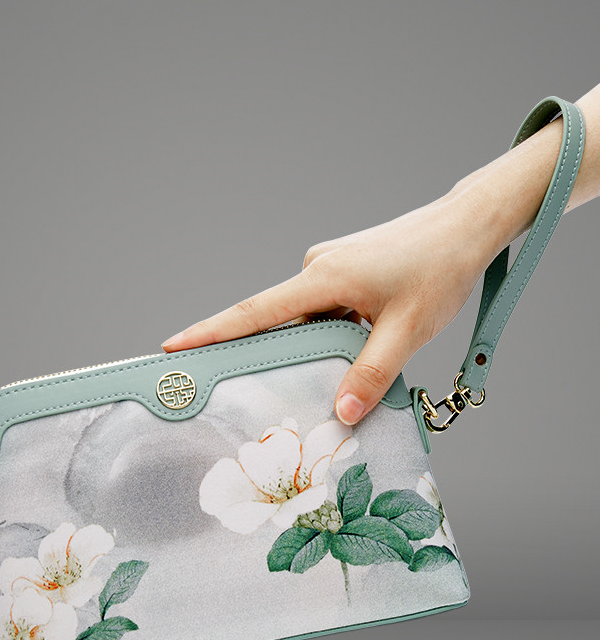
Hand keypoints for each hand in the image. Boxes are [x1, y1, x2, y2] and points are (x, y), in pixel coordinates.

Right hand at [162, 191, 499, 425]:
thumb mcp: (410, 329)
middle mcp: (318, 268)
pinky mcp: (346, 271)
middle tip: (239, 387)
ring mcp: (331, 268)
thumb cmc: (441, 268)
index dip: (210, 332)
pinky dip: (330, 334)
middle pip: (277, 322)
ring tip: (332, 376)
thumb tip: (344, 412)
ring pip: (307, 320)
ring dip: (313, 348)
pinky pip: (325, 311)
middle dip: (263, 354)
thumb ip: (374, 372)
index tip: (172, 348)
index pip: (255, 313)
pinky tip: (355, 351)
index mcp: (323, 277)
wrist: (468, 226)